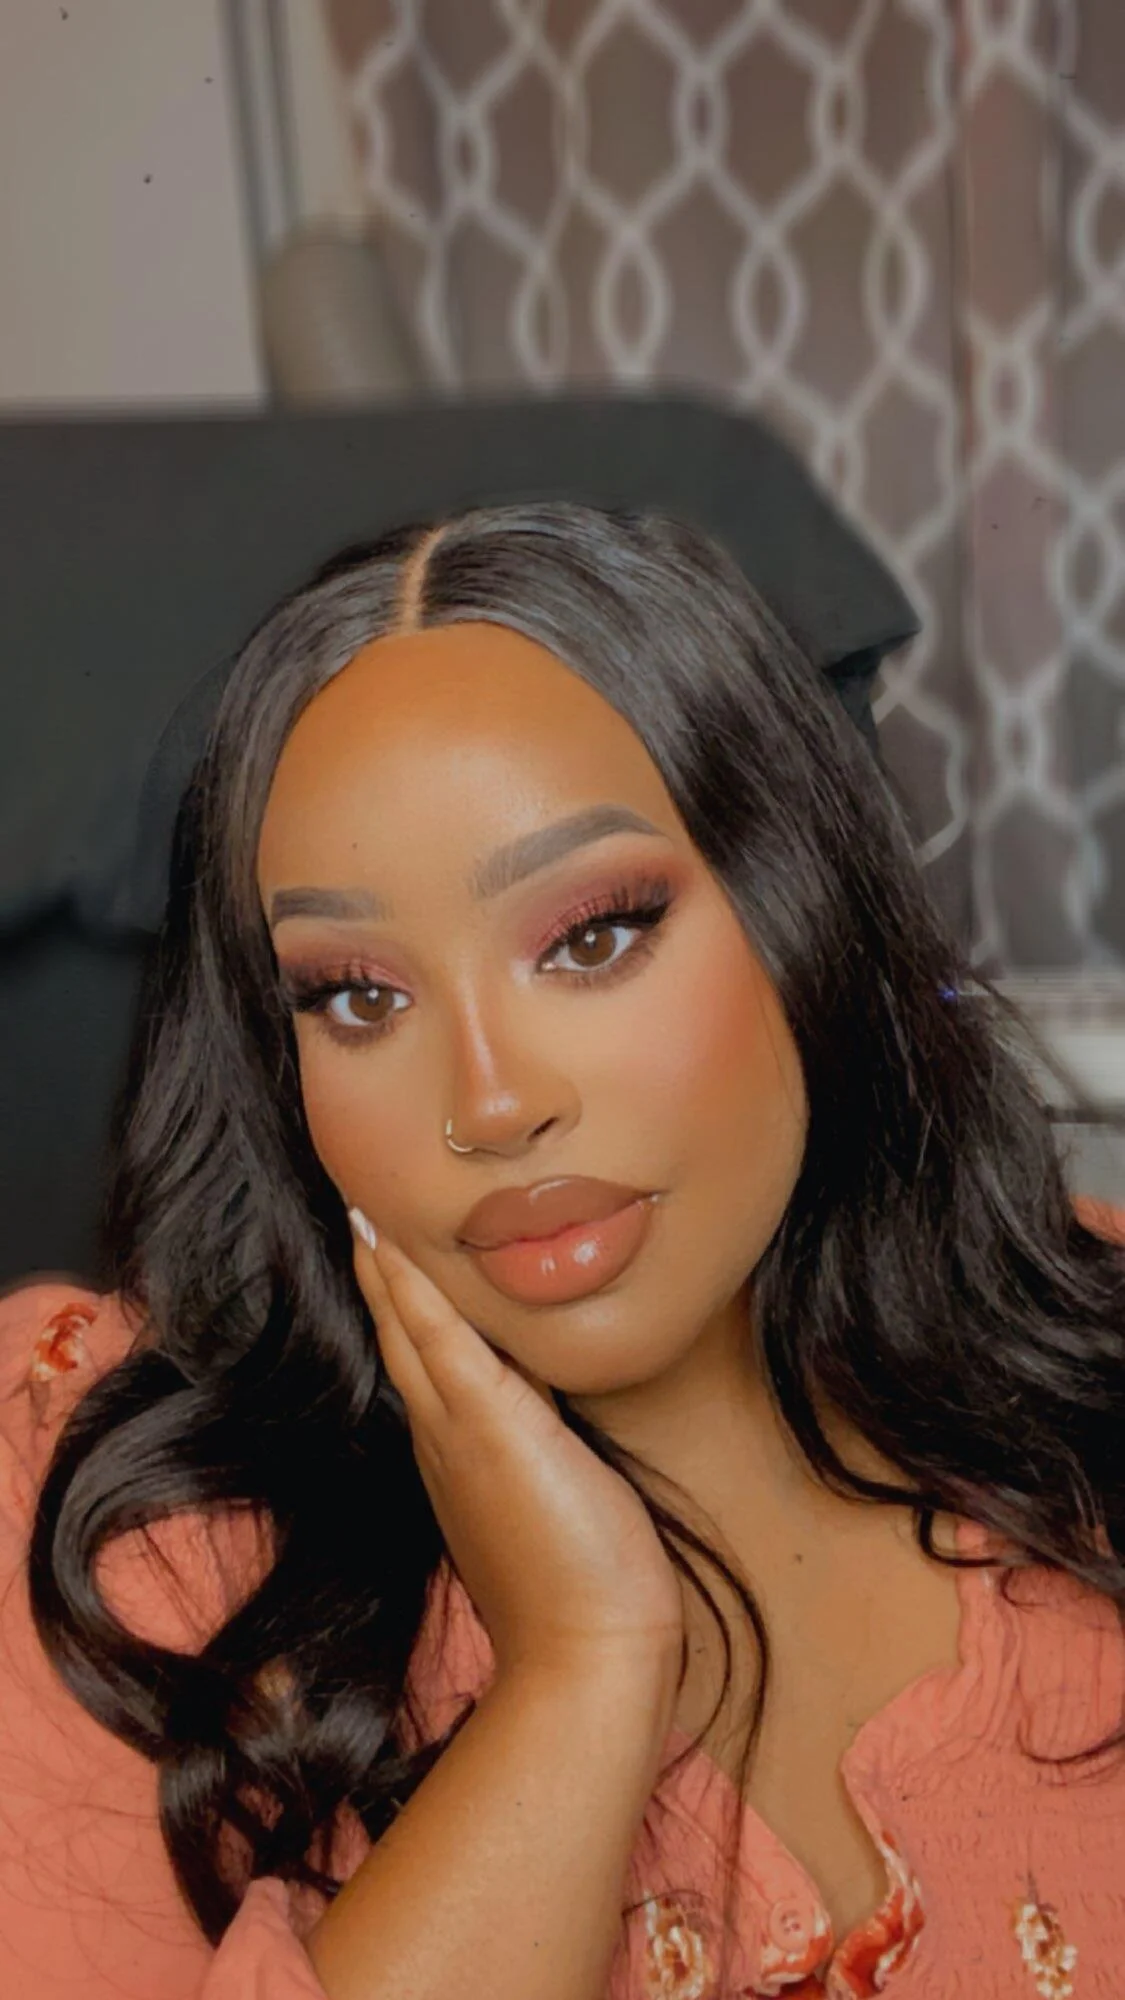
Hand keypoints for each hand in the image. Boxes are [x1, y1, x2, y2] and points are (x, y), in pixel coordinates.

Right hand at [349, 1211, 684, 1687]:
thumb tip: (556, 1438)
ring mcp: (458, 1433)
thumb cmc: (586, 1596)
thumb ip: (542, 1466)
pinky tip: (389, 1241)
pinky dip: (411, 1288)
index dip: (406, 1318)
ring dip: (387, 1269)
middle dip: (383, 1280)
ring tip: (363, 1211)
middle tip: (359, 1219)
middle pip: (401, 1342)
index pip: (427, 1371)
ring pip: (411, 1330)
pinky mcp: (488, 1423)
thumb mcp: (556, 1508)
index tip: (392, 1270)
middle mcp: (444, 1443)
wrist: (586, 1655)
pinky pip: (438, 1337)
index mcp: (460, 1463)